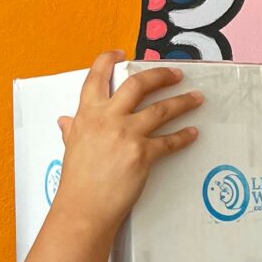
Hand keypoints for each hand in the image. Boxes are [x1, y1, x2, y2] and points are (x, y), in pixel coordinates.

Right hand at [51, 52, 199, 237]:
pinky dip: (184, 136)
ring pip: (161, 109)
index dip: (108, 60)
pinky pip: (169, 141)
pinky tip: (192, 133)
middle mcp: (107, 118)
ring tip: (196, 98)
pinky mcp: (142, 153)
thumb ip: (72, 129)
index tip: (121, 53)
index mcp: (87, 114)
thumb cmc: (76, 181)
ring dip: (182, 102)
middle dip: (160, 75)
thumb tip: (65, 121)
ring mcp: (126, 134)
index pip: (96, 76)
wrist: (83, 208)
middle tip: (176, 74)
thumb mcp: (71, 147)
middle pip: (138, 84)